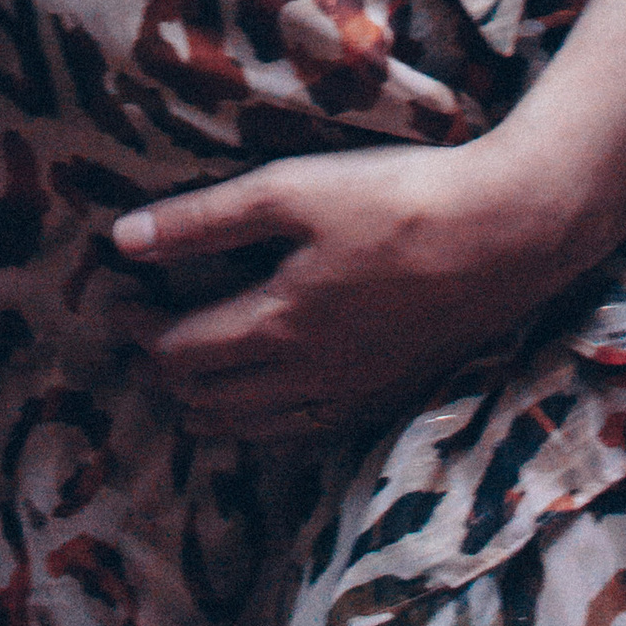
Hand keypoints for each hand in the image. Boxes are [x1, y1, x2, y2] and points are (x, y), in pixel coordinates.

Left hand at [110, 136, 592, 446]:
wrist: (508, 233)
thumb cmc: (396, 200)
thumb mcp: (290, 191)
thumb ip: (202, 221)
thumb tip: (122, 241)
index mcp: (274, 327)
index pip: (176, 353)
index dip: (136, 331)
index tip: (118, 300)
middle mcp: (307, 378)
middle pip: (209, 401)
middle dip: (165, 372)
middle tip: (146, 335)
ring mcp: (353, 395)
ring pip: (257, 429)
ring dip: (211, 408)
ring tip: (191, 377)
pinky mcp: (391, 394)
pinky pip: (309, 434)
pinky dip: (270, 426)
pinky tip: (272, 401)